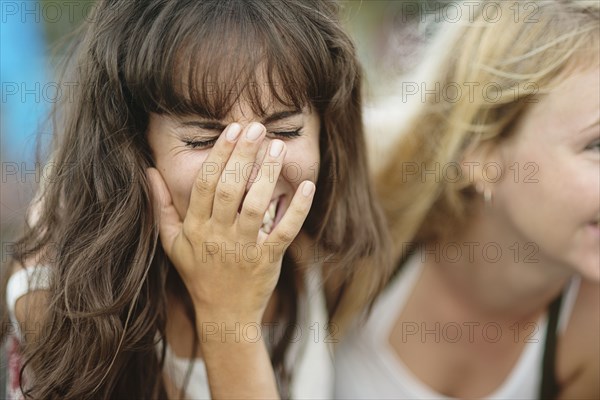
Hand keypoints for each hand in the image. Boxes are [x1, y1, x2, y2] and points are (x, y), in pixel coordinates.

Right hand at [147, 122, 314, 324]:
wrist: (223, 313)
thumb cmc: (197, 273)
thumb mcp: (171, 243)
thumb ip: (160, 207)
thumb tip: (149, 172)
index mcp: (195, 228)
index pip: (205, 184)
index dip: (218, 155)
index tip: (231, 130)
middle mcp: (218, 235)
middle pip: (229, 188)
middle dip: (243, 155)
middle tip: (256, 127)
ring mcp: (244, 248)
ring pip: (255, 206)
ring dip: (267, 175)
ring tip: (277, 147)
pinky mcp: (268, 259)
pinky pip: (284, 232)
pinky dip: (297, 210)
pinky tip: (307, 187)